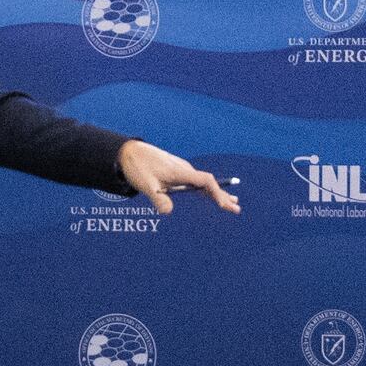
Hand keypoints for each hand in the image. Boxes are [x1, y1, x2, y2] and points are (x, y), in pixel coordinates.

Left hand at [116, 139, 239, 214]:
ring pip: (204, 183)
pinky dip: (206, 190)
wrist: (129, 152)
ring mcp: (182, 170)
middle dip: (223, 196)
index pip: (205, 181)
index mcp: (180, 171)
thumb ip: (157, 198)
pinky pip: (196, 182)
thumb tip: (168, 212)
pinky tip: (212, 197)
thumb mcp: (146, 184)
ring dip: (217, 193)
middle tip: (236, 208)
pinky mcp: (177, 172)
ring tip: (232, 203)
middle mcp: (185, 169)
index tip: (223, 205)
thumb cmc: (138, 167)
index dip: (216, 192)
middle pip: (209, 183)